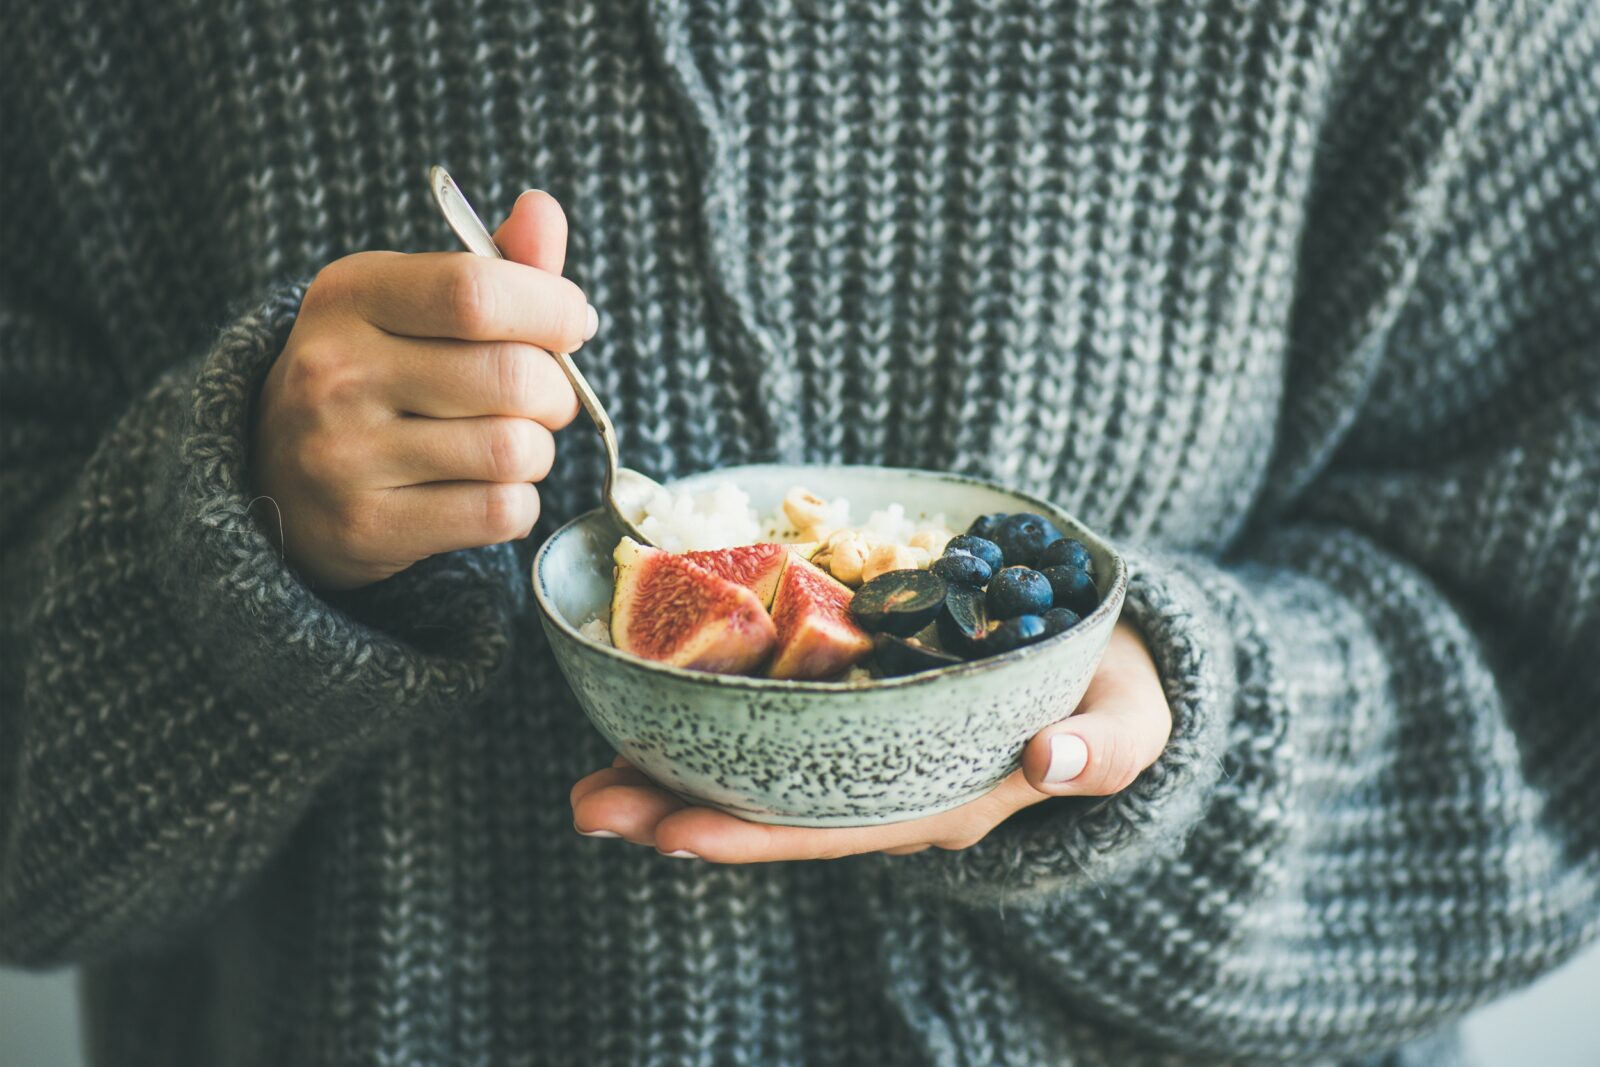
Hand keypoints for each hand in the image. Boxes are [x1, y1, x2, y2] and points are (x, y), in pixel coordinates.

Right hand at [254, 191, 595, 588]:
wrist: (276, 476)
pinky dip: (516, 504)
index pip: (477, 292)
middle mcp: (335, 370)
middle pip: (513, 377)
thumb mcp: (412, 304)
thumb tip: (546, 209)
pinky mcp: (365, 524)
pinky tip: (484, 490)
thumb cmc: (376, 374)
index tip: (571, 323)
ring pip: (514, 450)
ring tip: (509, 444)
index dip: (552, 309)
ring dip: (538, 452)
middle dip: (556, 392)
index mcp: (351, 294)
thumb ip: (494, 263)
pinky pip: (499, 512)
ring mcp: (343, 454)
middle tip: (543, 399)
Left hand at [570, 622, 1171, 860]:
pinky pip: (775, 725)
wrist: (1112, 667)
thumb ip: (1104, 746)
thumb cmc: (1118, 699)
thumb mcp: (1130, 722)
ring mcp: (868, 752)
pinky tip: (651, 709)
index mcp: (943, 801)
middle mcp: (889, 787)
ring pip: (758, 773)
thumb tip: (1057, 760)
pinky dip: (711, 719)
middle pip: (770, 811)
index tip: (670, 834)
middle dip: (677, 813)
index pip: (832, 829)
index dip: (751, 834)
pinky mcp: (858, 707)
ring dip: (672, 773)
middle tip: (585, 804)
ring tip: (588, 774)